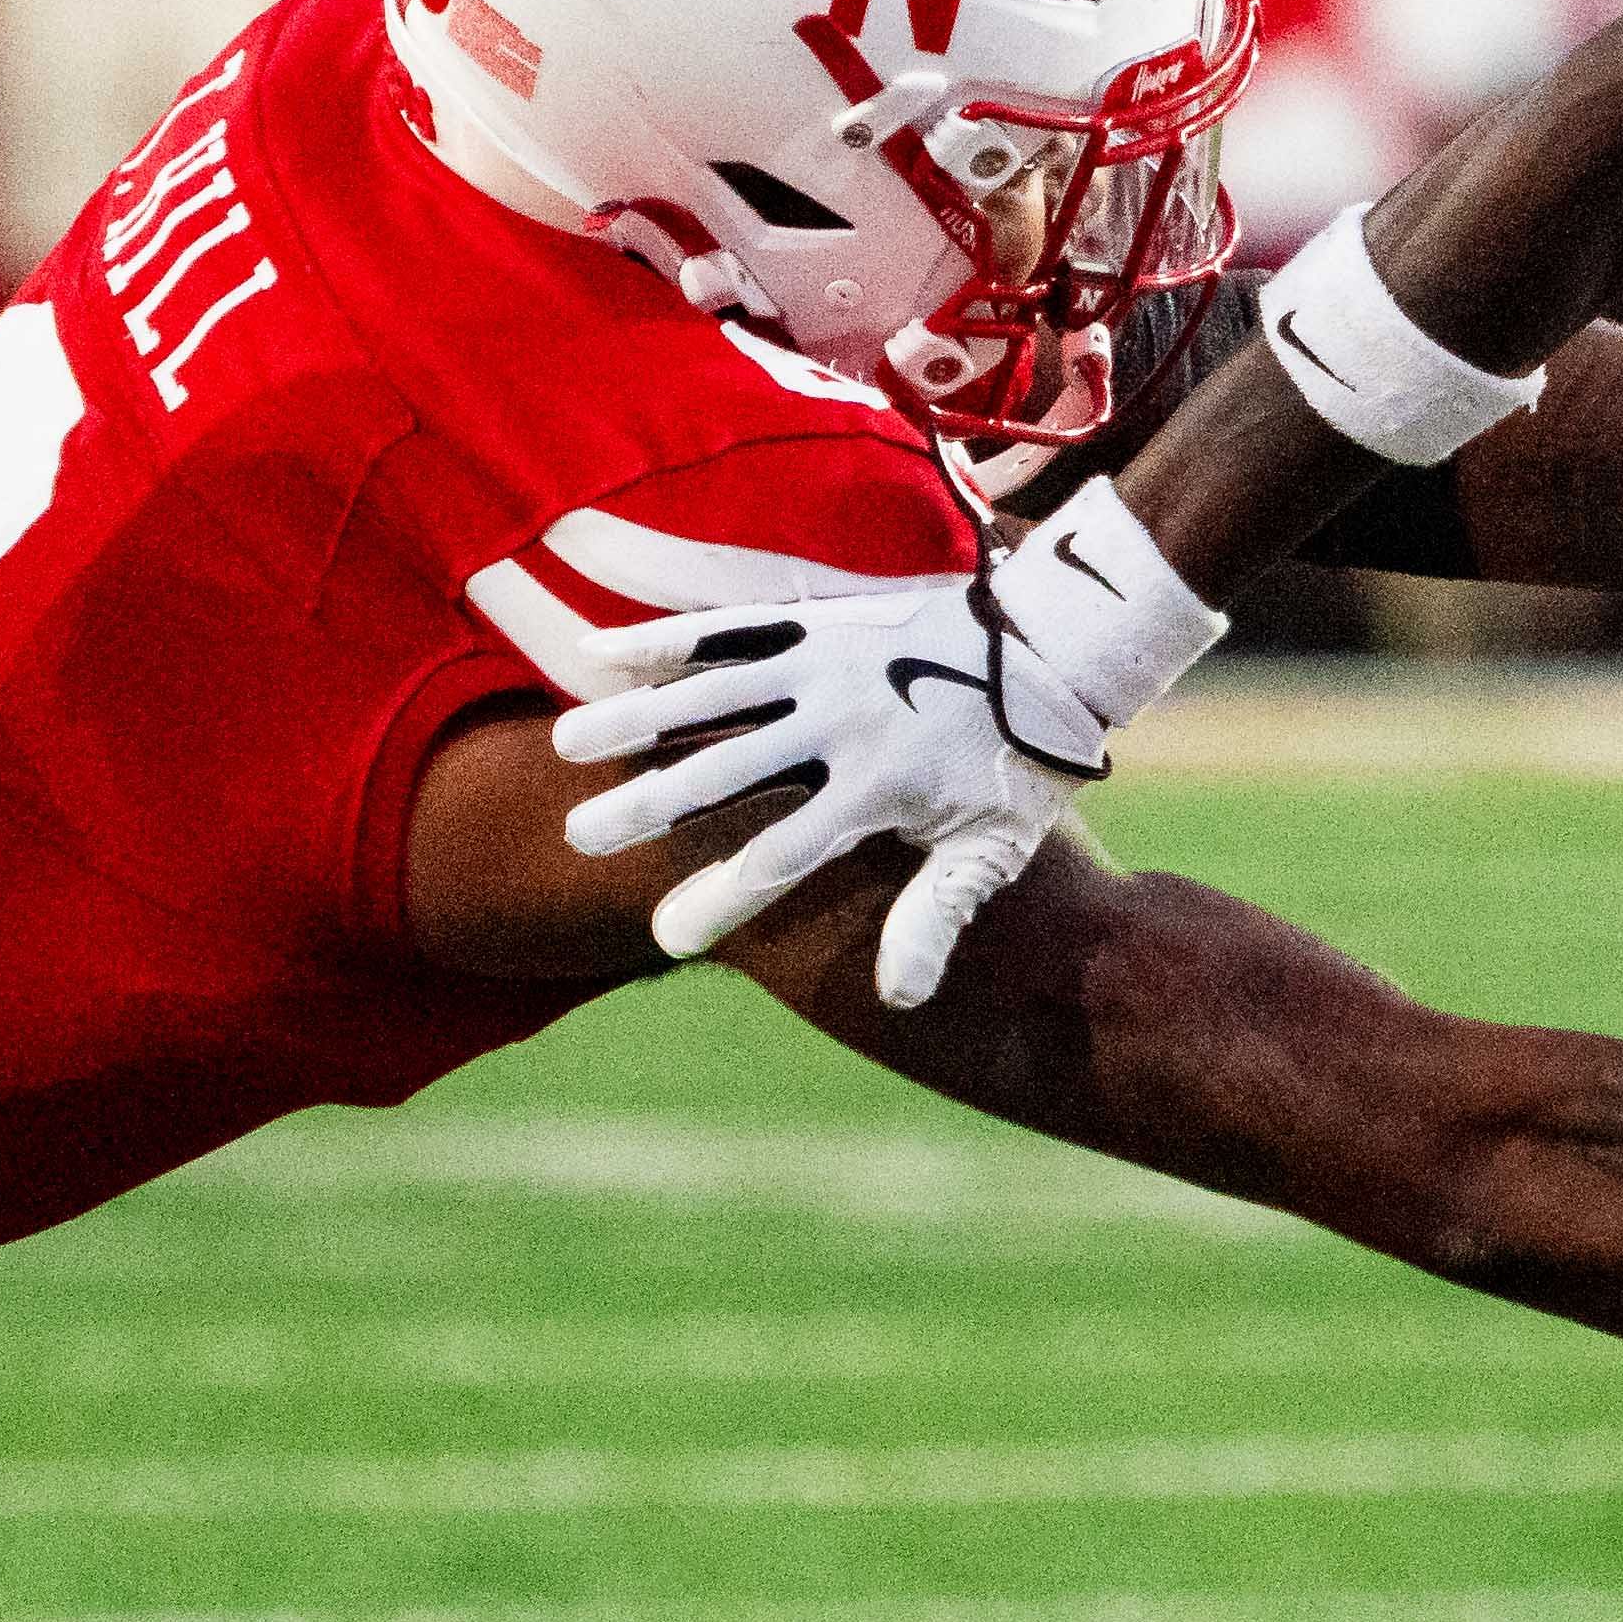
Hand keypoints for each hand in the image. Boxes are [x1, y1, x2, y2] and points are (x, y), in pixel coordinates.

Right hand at [549, 574, 1100, 1007]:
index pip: (782, 857)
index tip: (668, 936)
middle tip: (579, 839)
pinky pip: (730, 630)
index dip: (723, 899)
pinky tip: (601, 655)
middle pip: (723, 774)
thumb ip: (935, 917)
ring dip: (635, 719)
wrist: (1055, 646)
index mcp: (879, 790)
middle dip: (646, 808)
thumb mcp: (992, 851)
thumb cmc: (1020, 762)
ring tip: (567, 747)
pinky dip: (664, 641)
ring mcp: (824, 668)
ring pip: (711, 696)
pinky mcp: (818, 623)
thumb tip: (899, 998)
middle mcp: (839, 726)